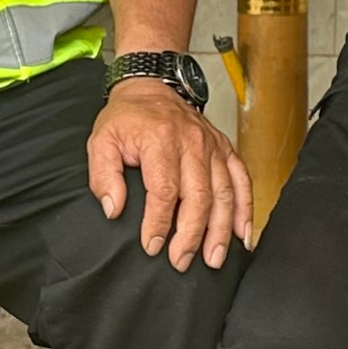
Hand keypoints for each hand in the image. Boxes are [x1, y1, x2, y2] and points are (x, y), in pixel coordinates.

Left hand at [90, 77, 249, 269]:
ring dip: (221, 230)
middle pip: (198, 196)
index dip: (159, 223)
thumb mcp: (101, 141)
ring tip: (214, 258)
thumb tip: (113, 209)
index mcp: (160, 140)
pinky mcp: (225, 149)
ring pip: (225, 193)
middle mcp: (192, 142)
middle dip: (191, 235)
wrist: (150, 87)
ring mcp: (213, 146)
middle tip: (180, 261)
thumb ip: (103, 176)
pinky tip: (243, 235)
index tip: (152, 246)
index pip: (164, 190)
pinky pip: (242, 180)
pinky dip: (246, 209)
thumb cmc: (127, 117)